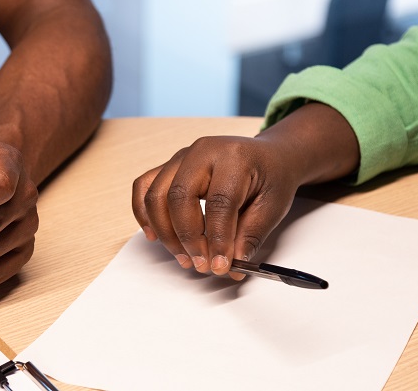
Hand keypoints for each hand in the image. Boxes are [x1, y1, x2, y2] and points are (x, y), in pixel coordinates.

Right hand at [132, 136, 301, 279]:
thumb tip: (230, 264)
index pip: (219, 202)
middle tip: (201, 264)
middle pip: (179, 196)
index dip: (217, 238)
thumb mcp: (273, 206)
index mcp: (235, 156)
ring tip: (184, 257)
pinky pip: (144, 187)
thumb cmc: (272, 176)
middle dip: (188, 238)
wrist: (269, 157)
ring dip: (166, 232)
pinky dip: (144, 213)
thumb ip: (250, 235)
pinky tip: (155, 235)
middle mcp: (203, 151)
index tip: (220, 265)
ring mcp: (182, 157)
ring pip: (157, 195)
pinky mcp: (170, 167)